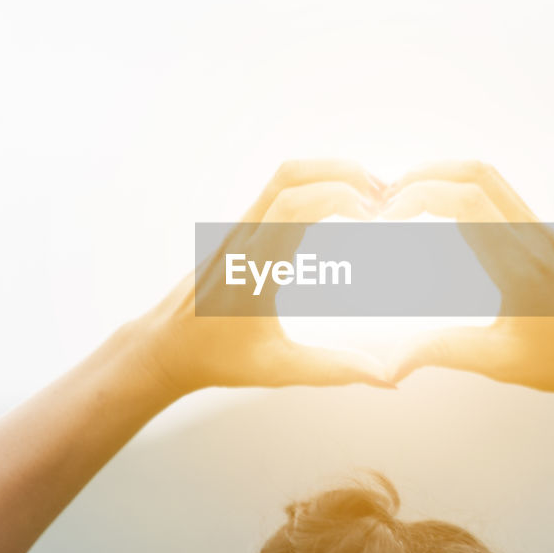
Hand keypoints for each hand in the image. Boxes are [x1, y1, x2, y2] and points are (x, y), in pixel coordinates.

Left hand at [135, 160, 395, 399]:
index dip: (339, 197)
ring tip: (368, 197)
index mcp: (252, 267)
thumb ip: (335, 370)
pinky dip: (314, 184)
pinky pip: (278, 191)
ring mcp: (239, 229)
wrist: (166, 347)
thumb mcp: (280, 370)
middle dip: (342, 174)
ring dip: (328, 174)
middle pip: (290, 177)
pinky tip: (340, 206)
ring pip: (283, 177)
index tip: (375, 214)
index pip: (294, 207)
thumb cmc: (218, 359)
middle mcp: (243, 238)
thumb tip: (388, 379)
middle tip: (383, 196)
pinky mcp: (241, 230)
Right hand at [381, 161, 553, 411]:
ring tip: (405, 200)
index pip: (461, 200)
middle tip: (383, 200)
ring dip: (444, 177)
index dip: (412, 197)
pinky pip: (501, 195)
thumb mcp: (501, 363)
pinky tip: (443, 214)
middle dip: (421, 176)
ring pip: (490, 177)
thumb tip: (389, 364)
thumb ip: (442, 353)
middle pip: (474, 172)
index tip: (381, 219)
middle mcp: (533, 236)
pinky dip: (464, 190)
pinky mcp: (548, 236)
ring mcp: (544, 231)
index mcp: (519, 262)